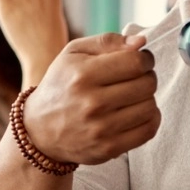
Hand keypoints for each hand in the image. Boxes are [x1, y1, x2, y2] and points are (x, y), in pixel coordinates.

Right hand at [22, 33, 160, 164]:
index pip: (136, 62)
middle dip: (147, 76)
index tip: (141, 60)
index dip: (145, 58)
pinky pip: (148, 130)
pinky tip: (137, 111)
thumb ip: (108, 41)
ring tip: (133, 95)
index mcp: (83, 74)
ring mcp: (101, 129)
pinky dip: (150, 118)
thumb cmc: (61, 85)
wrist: (39, 129)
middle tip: (137, 77)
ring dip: (147, 98)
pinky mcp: (108, 148)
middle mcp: (92, 103)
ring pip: (150, 107)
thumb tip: (140, 42)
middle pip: (147, 84)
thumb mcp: (74, 53)